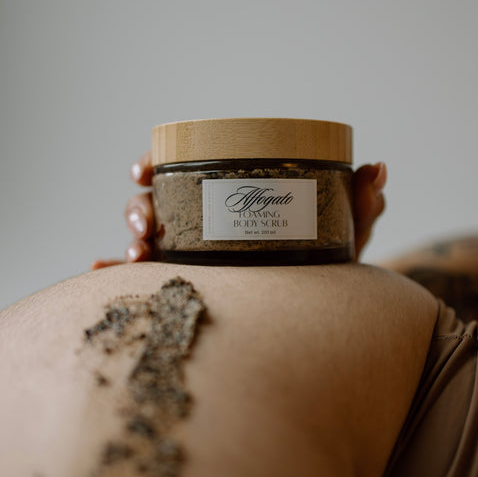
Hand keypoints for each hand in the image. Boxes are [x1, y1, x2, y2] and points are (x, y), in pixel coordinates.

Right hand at [91, 157, 386, 268]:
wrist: (326, 314)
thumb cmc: (329, 264)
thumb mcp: (343, 236)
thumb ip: (358, 206)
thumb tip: (377, 168)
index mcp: (231, 200)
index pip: (185, 172)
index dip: (156, 163)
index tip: (143, 169)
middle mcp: (204, 224)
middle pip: (155, 203)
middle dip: (138, 208)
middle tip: (145, 224)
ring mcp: (194, 256)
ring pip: (147, 239)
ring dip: (128, 240)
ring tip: (136, 255)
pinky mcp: (191, 286)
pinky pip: (150, 281)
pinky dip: (116, 275)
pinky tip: (100, 275)